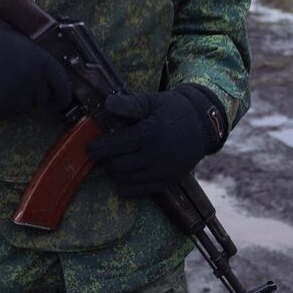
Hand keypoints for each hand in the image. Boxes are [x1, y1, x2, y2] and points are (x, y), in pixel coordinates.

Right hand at [0, 15, 72, 117]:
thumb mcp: (25, 45)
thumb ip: (41, 63)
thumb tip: (52, 79)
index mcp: (43, 63)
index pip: (63, 88)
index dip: (61, 95)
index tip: (58, 100)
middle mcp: (35, 81)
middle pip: (43, 99)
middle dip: (34, 93)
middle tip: (16, 80)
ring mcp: (19, 95)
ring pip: (26, 106)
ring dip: (18, 99)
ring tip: (2, 81)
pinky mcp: (3, 107)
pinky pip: (9, 112)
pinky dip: (2, 106)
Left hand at [86, 84, 226, 184]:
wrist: (203, 124)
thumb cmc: (174, 109)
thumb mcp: (151, 101)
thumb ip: (128, 104)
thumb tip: (106, 104)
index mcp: (150, 134)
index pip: (116, 145)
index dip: (98, 148)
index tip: (89, 147)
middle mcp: (156, 156)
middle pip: (119, 166)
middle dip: (105, 161)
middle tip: (99, 154)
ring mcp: (163, 171)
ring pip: (127, 180)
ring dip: (114, 173)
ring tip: (110, 163)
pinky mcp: (168, 182)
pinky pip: (141, 191)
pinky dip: (127, 187)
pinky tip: (121, 178)